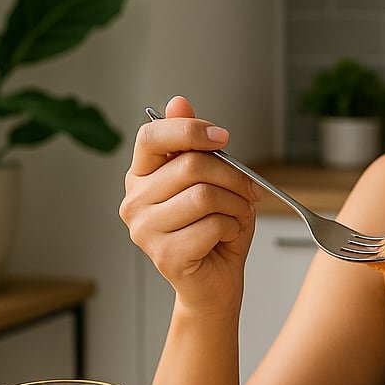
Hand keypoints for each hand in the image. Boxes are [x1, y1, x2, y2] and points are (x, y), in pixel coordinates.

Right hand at [119, 95, 260, 311]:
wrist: (214, 283)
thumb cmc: (214, 230)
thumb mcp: (211, 179)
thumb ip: (193, 144)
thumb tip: (178, 101)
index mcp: (141, 176)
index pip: (151, 135)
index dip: (190, 130)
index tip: (223, 138)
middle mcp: (134, 201)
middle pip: (191, 165)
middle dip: (234, 176)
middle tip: (250, 190)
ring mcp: (144, 229)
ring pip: (204, 196)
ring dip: (236, 205)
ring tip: (237, 216)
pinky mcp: (164, 254)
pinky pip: (211, 226)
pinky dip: (232, 229)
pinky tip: (226, 237)